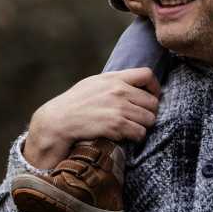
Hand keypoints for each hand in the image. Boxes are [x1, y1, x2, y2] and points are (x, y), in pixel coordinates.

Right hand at [24, 68, 160, 167]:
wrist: (58, 120)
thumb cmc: (74, 103)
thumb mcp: (93, 84)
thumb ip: (113, 82)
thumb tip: (132, 84)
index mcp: (113, 78)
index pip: (146, 75)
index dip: (154, 87)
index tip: (151, 96)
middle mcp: (118, 91)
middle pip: (152, 101)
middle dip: (149, 112)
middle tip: (141, 118)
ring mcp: (118, 108)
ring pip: (149, 119)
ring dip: (143, 126)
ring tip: (133, 128)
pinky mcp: (116, 125)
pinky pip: (140, 132)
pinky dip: (137, 137)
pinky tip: (127, 136)